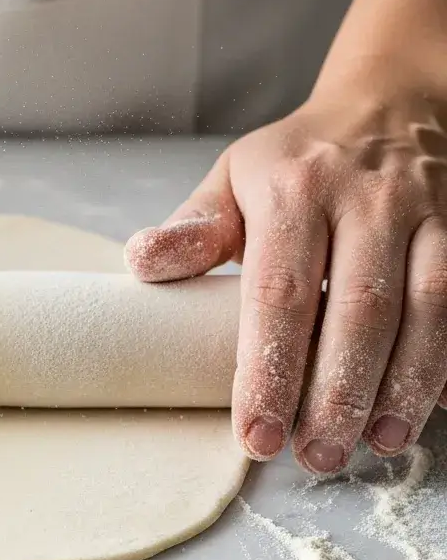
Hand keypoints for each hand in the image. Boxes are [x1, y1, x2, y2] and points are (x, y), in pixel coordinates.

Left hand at [125, 85, 446, 474]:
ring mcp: (429, 213)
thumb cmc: (294, 161)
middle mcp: (368, 200)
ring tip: (378, 444)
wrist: (389, 102)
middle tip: (317, 458)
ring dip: (404, 385)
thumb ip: (192, 230)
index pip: (278, 295)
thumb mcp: (231, 180)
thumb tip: (140, 263)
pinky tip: (433, 407)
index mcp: (294, 191)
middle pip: (359, 311)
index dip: (268, 372)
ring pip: (428, 307)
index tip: (256, 436)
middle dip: (339, 394)